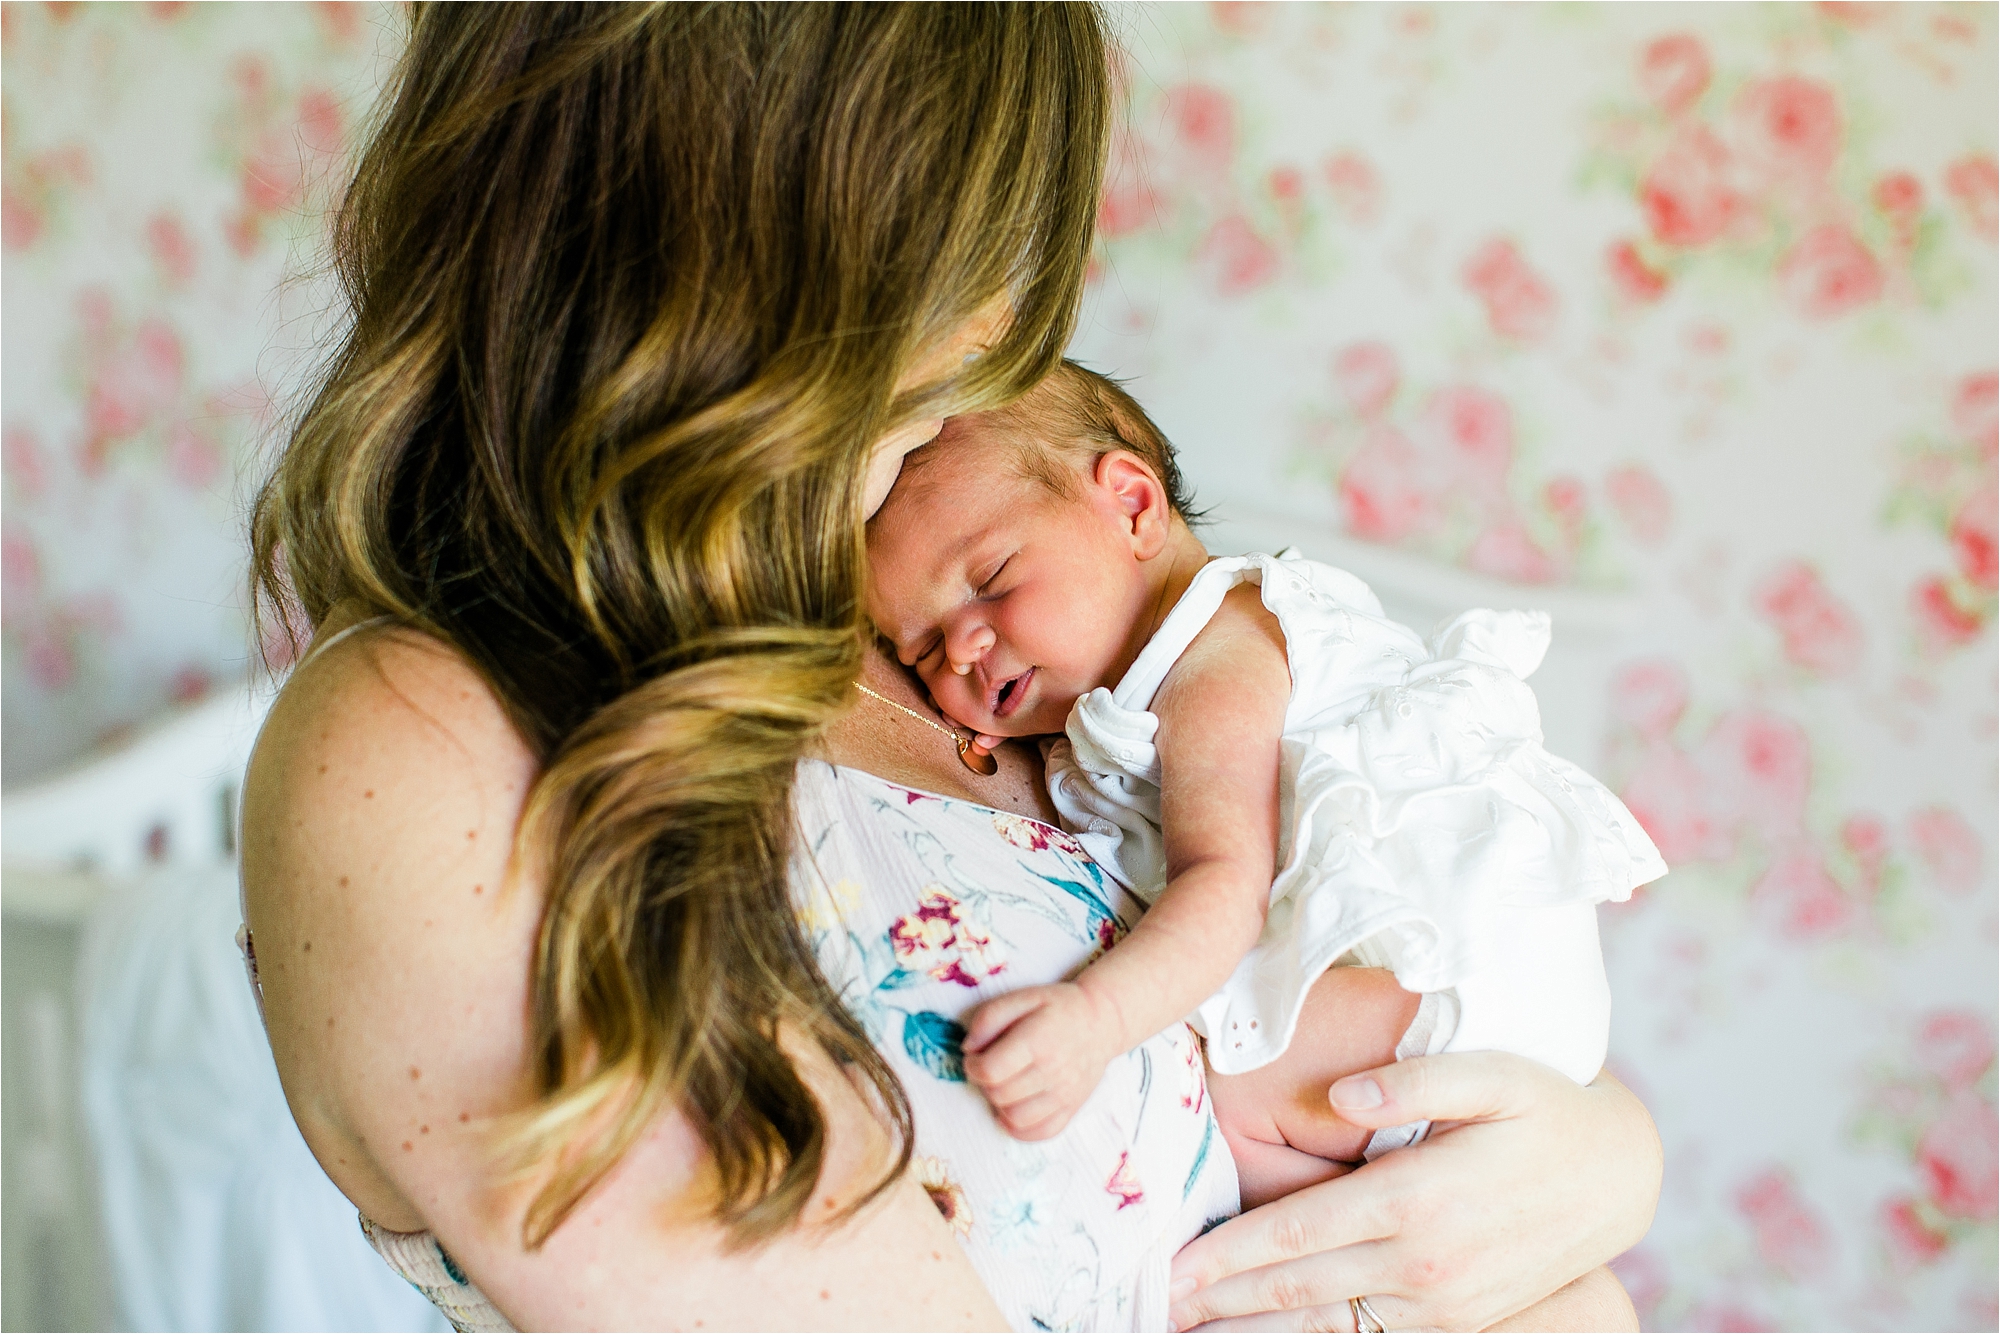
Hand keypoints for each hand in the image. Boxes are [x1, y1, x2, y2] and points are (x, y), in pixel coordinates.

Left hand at [961, 983, 1123, 1139]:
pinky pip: (1039, 1133)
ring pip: (1015, 1118)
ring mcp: (1065, 1094)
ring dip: (1000, 1105)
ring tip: (1004, 1086)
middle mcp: (1053, 1071)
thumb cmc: (1058, 1007)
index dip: (973, 1067)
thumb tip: (969, 1049)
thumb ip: (989, 1017)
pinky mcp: (1072, 1108)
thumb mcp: (1023, 997)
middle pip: (1000, 1095)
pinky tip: (1014, 1108)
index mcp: (1037, 1040)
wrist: (1102, 1021)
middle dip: (985, 1083)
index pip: (991, 1070)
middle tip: (991, 1068)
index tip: (976, 1058)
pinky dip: (1020, 1127)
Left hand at [1167, 1053, 1660, 1331]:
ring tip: (1197, 1329)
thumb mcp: (1492, 1072)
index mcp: (1417, 1198)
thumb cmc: (1542, 1108)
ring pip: (1328, 1327)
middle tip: (1159, 1305)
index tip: (1173, 1267)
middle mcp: (1425, 1264)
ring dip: (1257, 1331)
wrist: (1616, 1175)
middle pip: (1299, 1289)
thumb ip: (1416, 1079)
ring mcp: (1443, 1305)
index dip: (1229, 1254)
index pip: (1298, 1232)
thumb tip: (1345, 1096)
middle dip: (1224, 1301)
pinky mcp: (1459, 1324)